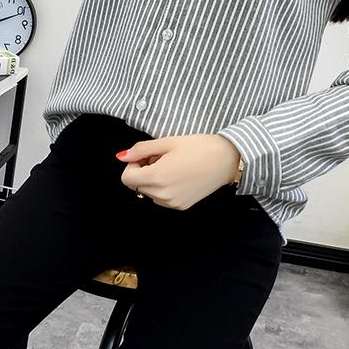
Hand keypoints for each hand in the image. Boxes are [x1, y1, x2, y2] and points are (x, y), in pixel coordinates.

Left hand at [116, 133, 240, 208]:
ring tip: (173, 166)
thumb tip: (122, 156)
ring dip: (154, 180)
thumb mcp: (167, 142)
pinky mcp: (181, 206)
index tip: (145, 157)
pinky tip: (180, 175)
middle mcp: (163, 194)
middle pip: (137, 186)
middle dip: (144, 171)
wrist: (227, 159)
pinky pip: (162, 198)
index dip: (133, 165)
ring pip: (149, 193)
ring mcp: (172, 203)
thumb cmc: (200, 147)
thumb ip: (141, 150)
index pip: (126, 178)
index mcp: (157, 177)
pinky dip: (164, 188)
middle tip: (162, 158)